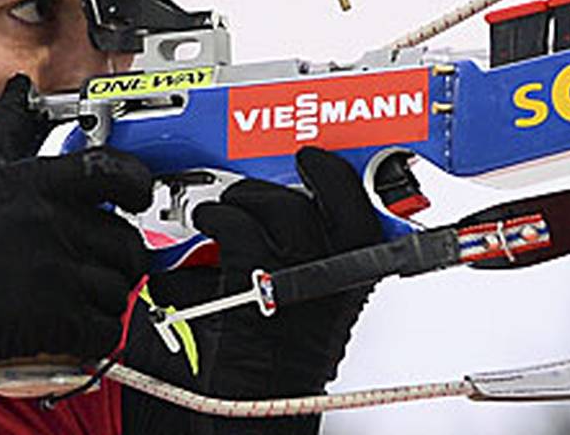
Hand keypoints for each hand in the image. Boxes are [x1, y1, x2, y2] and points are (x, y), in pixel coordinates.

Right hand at [0, 75, 153, 369]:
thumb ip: (12, 133)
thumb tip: (18, 90)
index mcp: (37, 183)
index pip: (114, 171)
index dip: (139, 184)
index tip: (141, 195)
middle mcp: (52, 222)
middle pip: (127, 241)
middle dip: (119, 260)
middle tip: (98, 266)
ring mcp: (57, 271)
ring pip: (120, 288)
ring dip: (106, 299)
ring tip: (78, 297)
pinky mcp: (56, 318)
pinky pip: (108, 328)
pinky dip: (99, 334)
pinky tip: (77, 327)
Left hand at [186, 147, 382, 431]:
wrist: (250, 410)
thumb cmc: (275, 362)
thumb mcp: (311, 305)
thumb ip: (307, 259)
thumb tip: (280, 208)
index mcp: (353, 282)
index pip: (363, 214)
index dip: (337, 179)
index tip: (314, 159)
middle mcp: (333, 281)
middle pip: (316, 202)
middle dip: (276, 188)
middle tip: (253, 190)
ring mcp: (295, 284)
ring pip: (276, 209)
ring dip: (242, 201)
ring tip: (223, 214)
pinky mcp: (253, 289)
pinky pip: (235, 231)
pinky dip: (215, 221)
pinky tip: (205, 231)